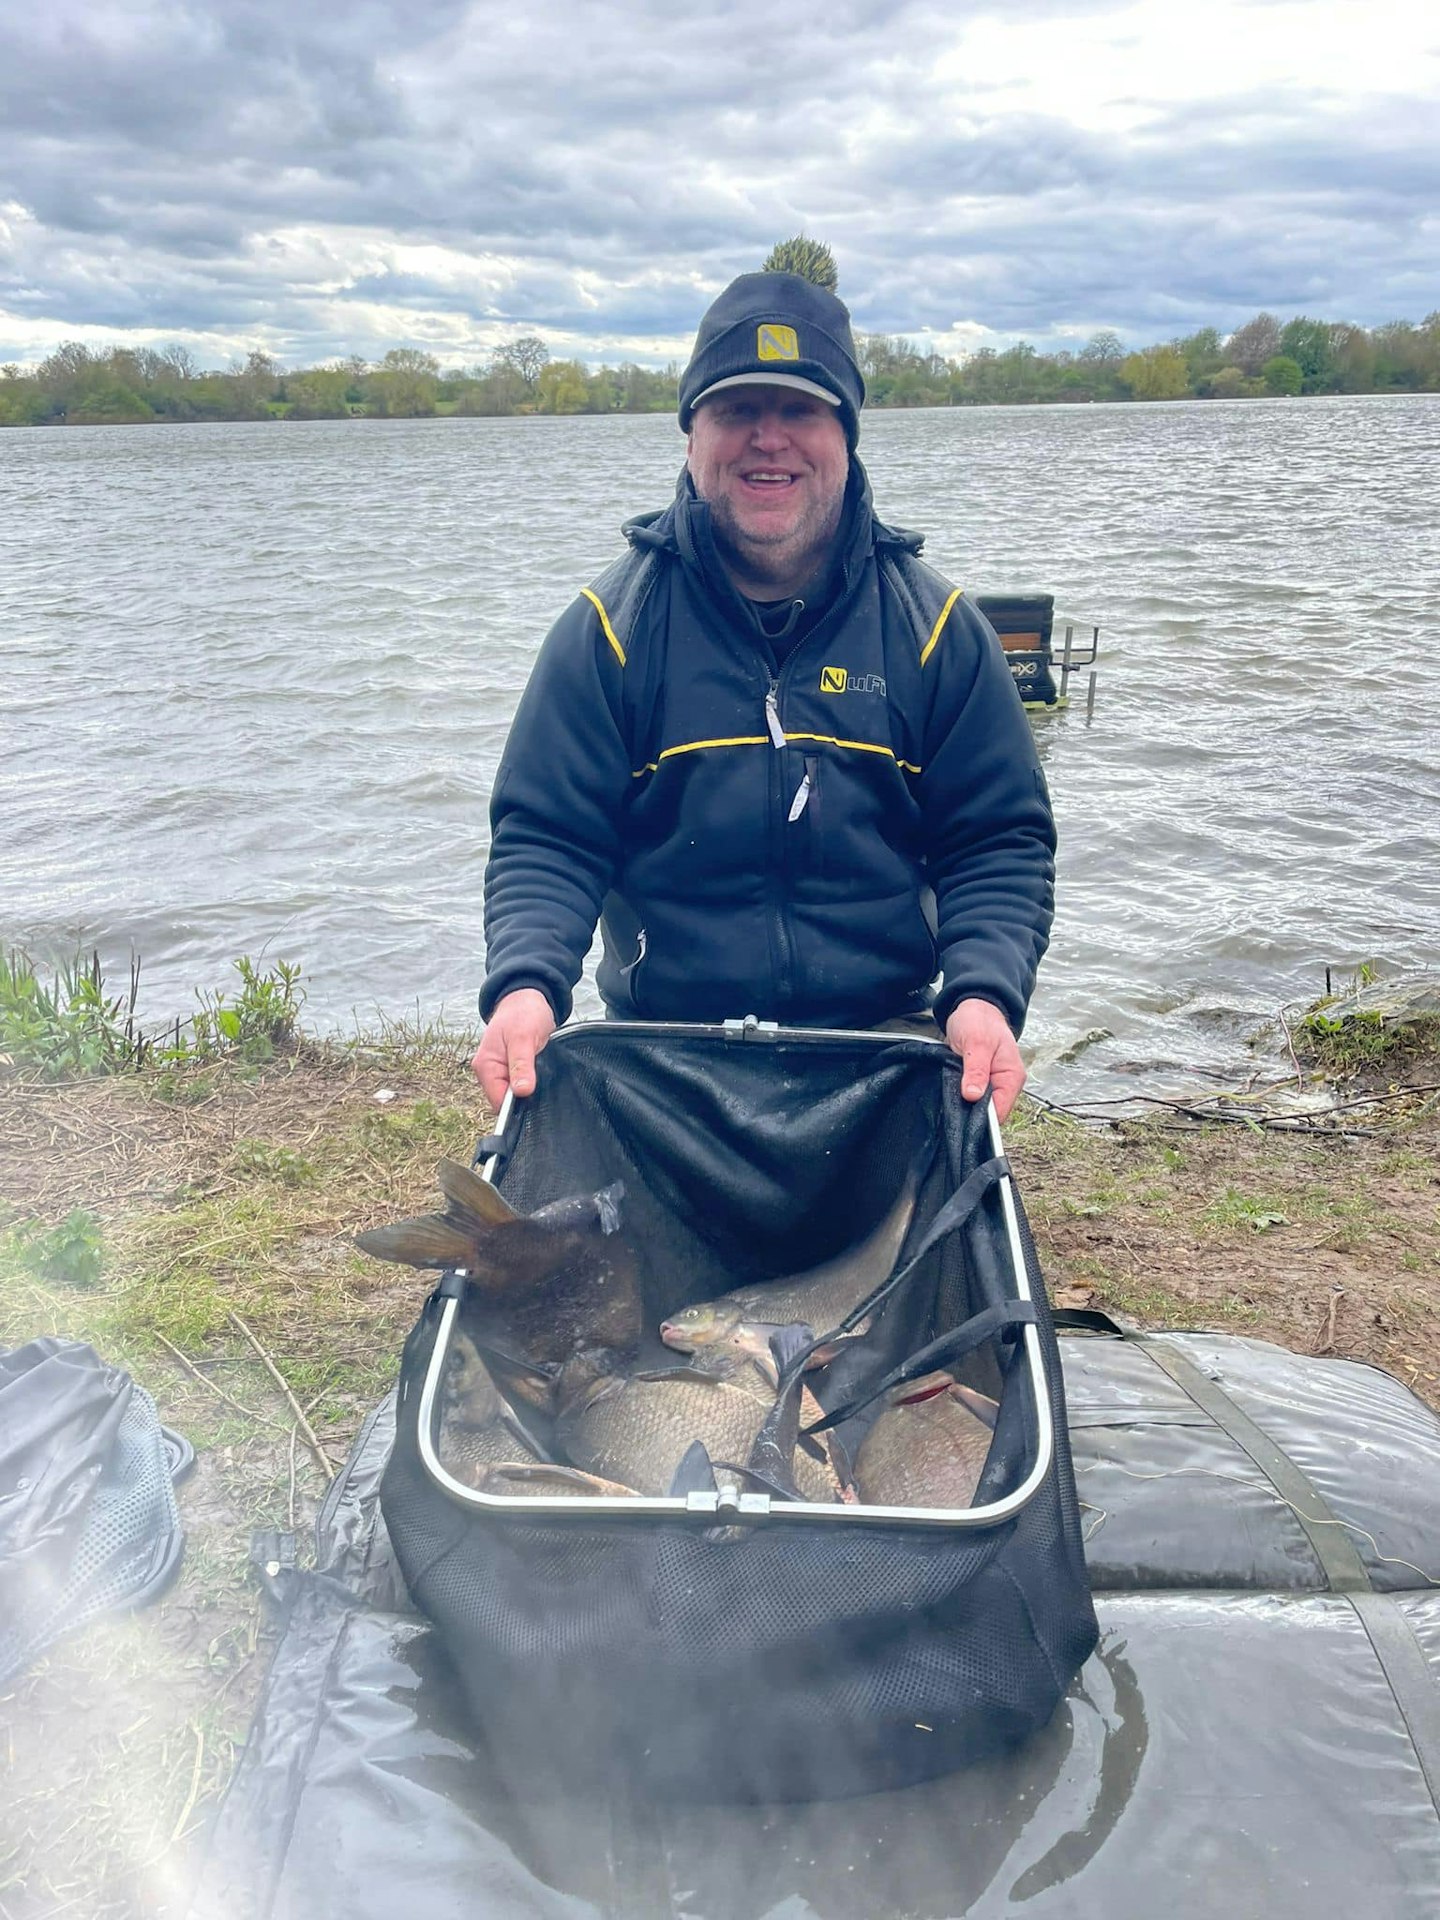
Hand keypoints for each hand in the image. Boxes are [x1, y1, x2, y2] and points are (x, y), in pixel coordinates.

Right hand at [472, 990, 555, 1108]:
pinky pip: (517, 1085)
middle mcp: (488, 1071)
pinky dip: (528, 1083)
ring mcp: (498, 1070)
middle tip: (540, 1083)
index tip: (533, 1098)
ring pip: (512, 1094)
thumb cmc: (524, 1014)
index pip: (497, 1100)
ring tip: (540, 1076)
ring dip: (526, 1090)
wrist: (528, 998)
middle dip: (522, 1098)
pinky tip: (537, 1075)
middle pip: (503, 1100)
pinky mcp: (509, 1069)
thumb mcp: (524, 1038)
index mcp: (485, 1065)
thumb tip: (521, 1091)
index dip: (514, 1105)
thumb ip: (521, 1065)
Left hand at [944, 997, 1025, 1121]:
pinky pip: (970, 1097)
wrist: (973, 1008)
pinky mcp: (979, 1082)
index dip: (982, 1118)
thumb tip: (973, 1096)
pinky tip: (950, 1093)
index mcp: (1011, 1077)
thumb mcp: (977, 1043)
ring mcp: (992, 1084)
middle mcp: (1004, 1084)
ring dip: (963, 1104)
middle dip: (970, 1112)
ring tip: (949, 1097)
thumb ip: (977, 1070)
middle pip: (989, 1113)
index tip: (963, 1115)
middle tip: (951, 1104)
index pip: (1000, 1111)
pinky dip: (959, 1096)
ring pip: (978, 1106)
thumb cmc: (979, 1021)